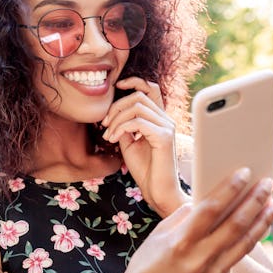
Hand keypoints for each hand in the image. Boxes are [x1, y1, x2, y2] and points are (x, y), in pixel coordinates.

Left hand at [100, 77, 183, 214]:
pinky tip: (113, 140)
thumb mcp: (129, 142)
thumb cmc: (144, 169)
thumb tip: (113, 114)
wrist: (157, 191)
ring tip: (108, 135)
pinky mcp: (164, 137)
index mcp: (159, 118)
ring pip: (137, 107)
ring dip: (116, 119)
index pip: (151, 88)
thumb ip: (124, 125)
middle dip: (116, 107)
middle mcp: (166, 119)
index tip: (116, 87)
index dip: (134, 82)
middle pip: (138, 96)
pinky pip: (138, 122)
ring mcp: (167, 127)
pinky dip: (121, 128)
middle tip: (104, 124)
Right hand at [101, 168, 272, 272]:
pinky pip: (235, 258)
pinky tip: (255, 227)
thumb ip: (183, 216)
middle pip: (236, 224)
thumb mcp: (158, 235)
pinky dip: (245, 241)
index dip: (230, 188)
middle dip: (255, 200)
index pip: (211, 209)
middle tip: (268, 183)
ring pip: (245, 243)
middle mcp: (199, 259)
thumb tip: (205, 200)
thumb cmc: (147, 263)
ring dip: (263, 220)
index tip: (244, 172)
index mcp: (180, 241)